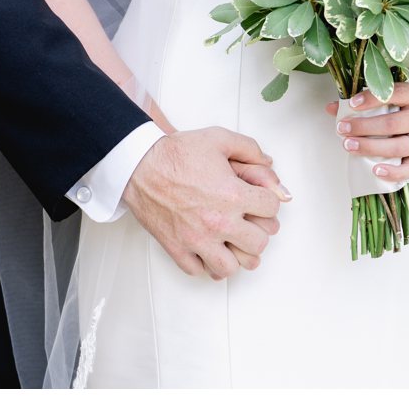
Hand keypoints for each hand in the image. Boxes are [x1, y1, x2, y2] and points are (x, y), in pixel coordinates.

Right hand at [122, 127, 290, 278]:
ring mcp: (197, 239)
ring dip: (233, 255)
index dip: (266, 202)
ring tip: (227, 241)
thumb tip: (268, 164)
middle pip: (258, 243)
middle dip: (255, 231)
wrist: (137, 164)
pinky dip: (204, 263)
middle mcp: (219, 222)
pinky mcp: (177, 248)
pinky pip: (199, 271)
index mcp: (233, 195)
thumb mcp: (217, 138)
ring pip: (231, 267)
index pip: (271, 210)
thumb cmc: (173, 154)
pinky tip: (204, 248)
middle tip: (245, 222)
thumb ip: (248, 148)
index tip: (256, 201)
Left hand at [327, 80, 408, 181]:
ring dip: (371, 147)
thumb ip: (367, 97)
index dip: (371, 99)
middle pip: (393, 124)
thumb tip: (332, 108)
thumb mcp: (397, 91)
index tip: (351, 104)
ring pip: (399, 147)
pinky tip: (375, 170)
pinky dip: (393, 172)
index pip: (395, 94)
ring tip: (349, 145)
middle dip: (364, 127)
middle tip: (342, 128)